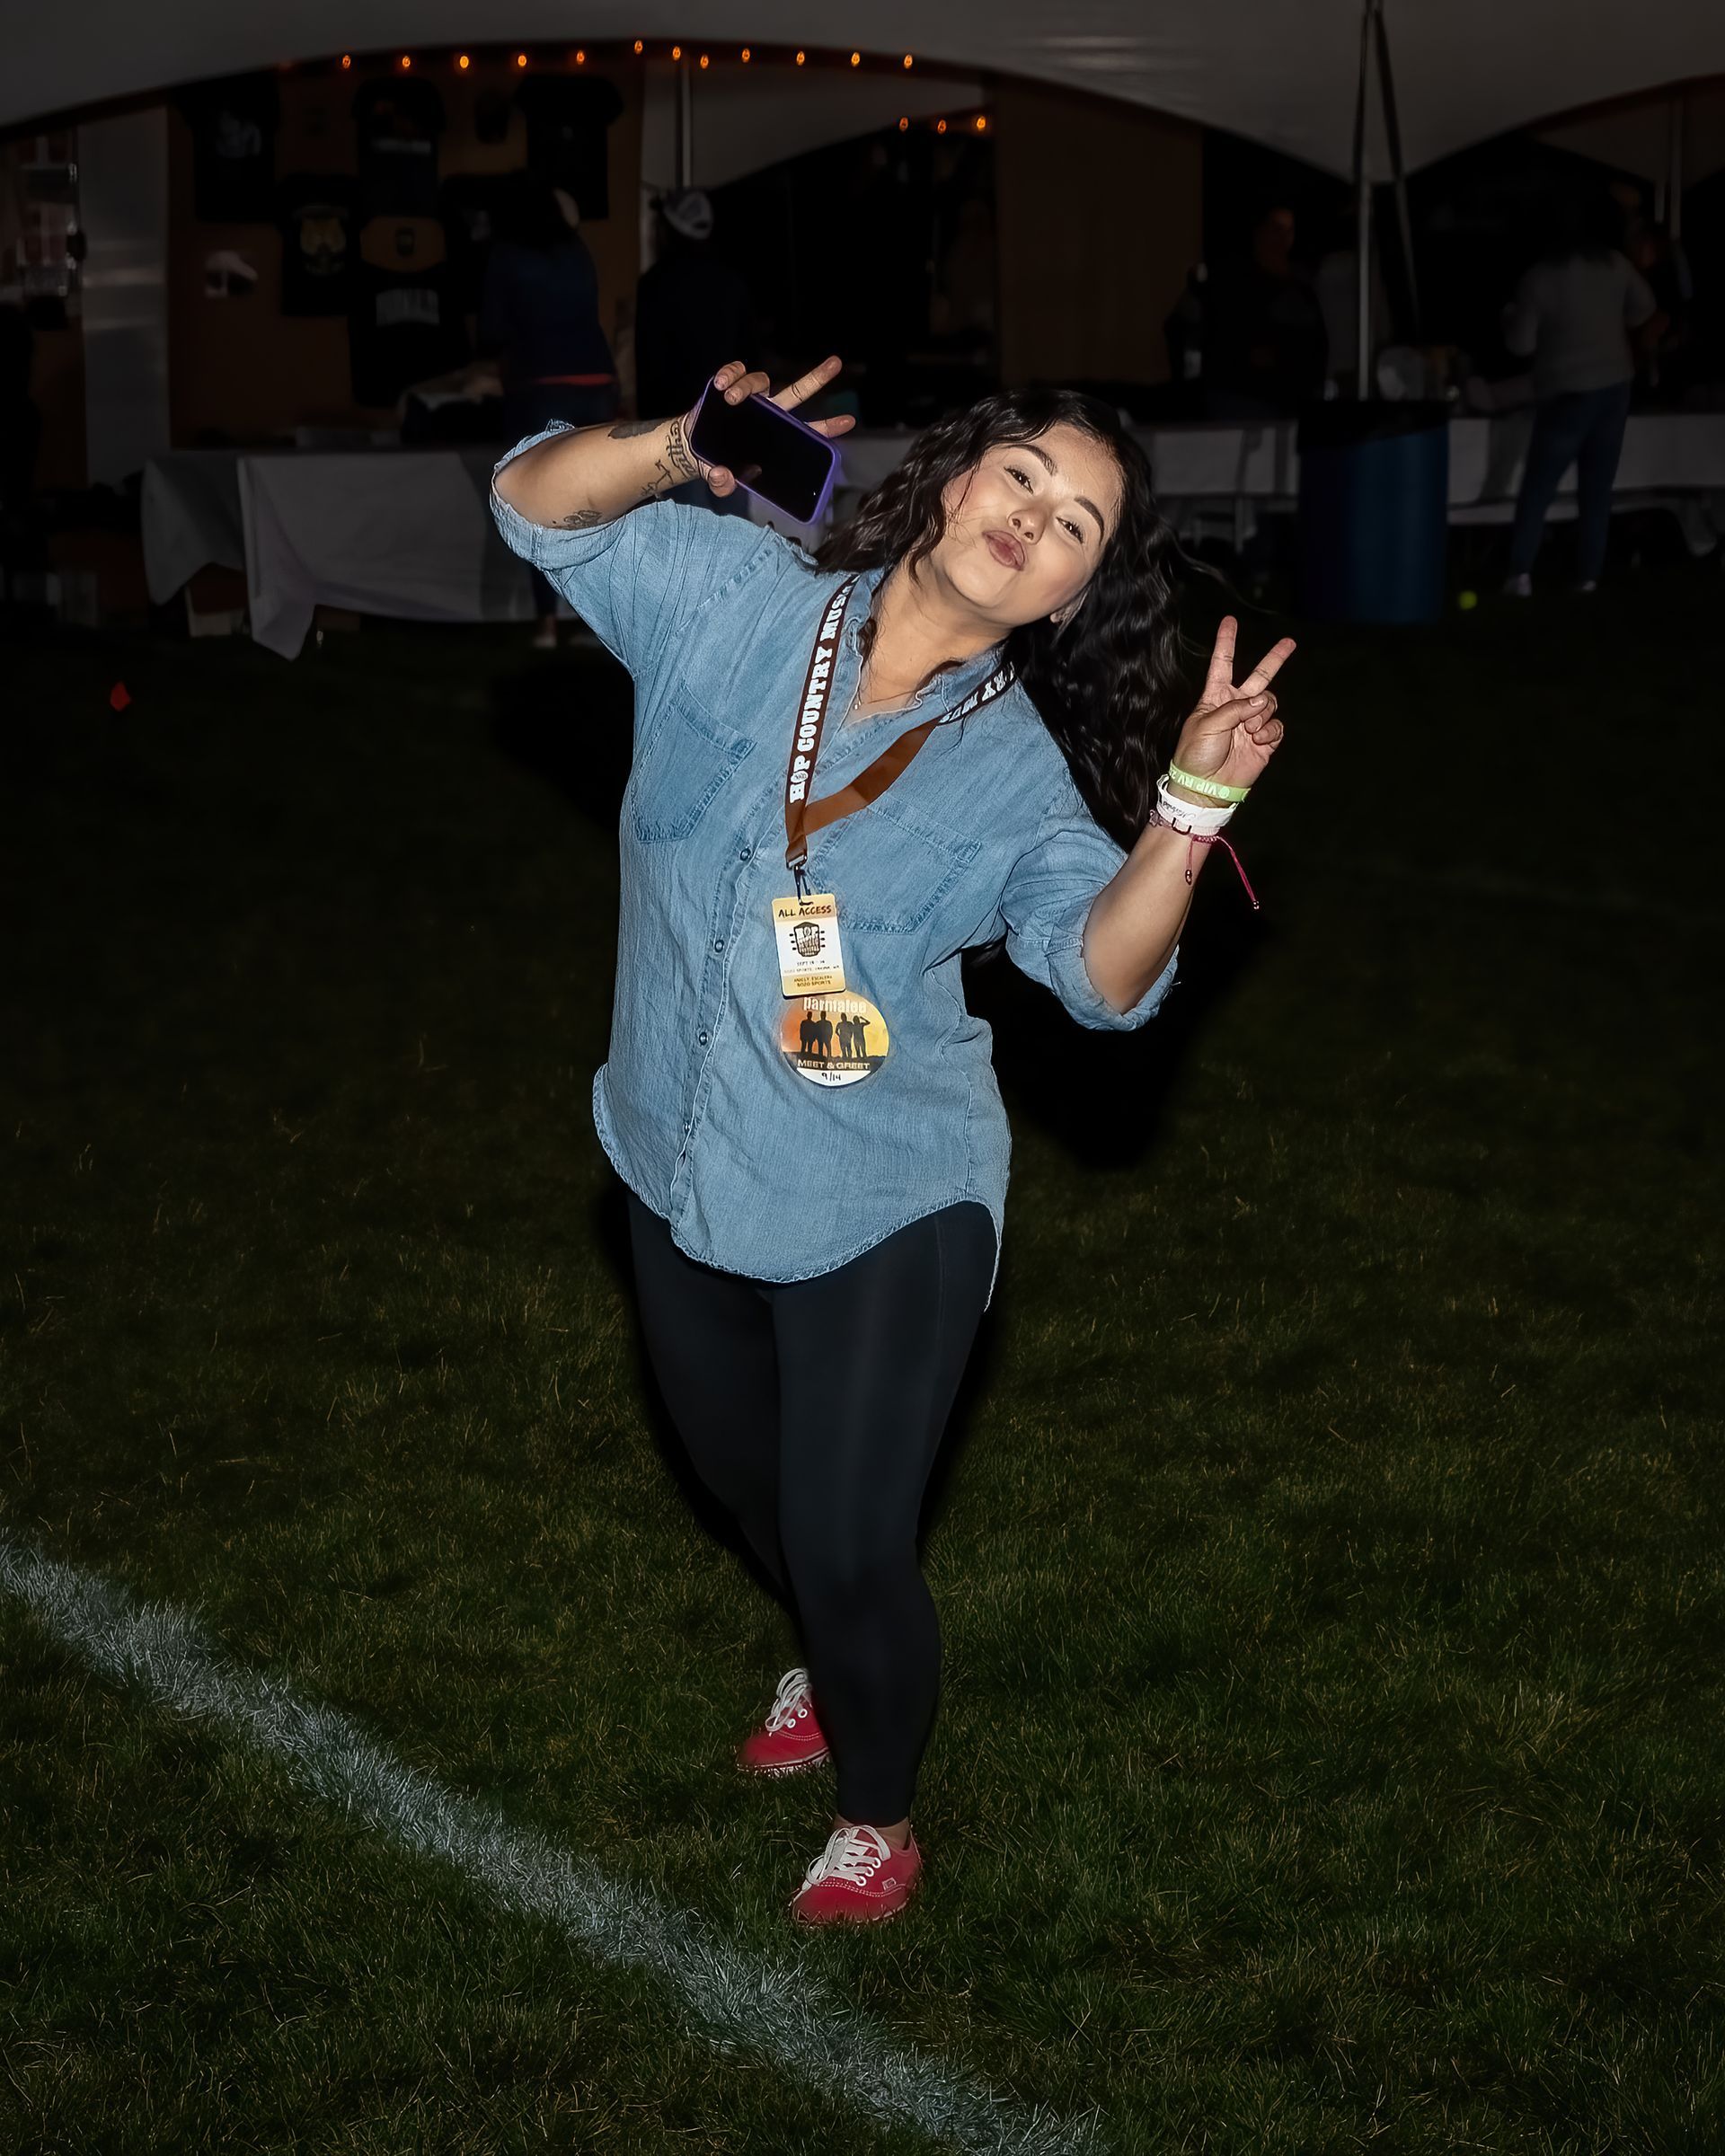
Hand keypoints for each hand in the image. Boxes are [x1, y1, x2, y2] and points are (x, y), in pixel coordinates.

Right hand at [680, 355, 856, 496]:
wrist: (694, 445)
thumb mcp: (719, 479)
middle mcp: (770, 412)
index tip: (848, 422)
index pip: (806, 431)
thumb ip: (722, 483)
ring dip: (747, 386)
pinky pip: (736, 371)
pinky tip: (721, 385)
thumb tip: (722, 476)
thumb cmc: (717, 462)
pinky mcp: (730, 385)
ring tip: (731, 398)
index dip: (827, 427)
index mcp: (776, 436)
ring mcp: (751, 397)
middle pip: (796, 392)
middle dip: (817, 378)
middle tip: (836, 363)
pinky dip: (731, 374)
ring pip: (761, 381)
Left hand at [1169, 616, 1293, 797]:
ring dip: (1262, 713)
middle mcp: (1236, 706)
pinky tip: (1258, 738)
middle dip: (1275, 659)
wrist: (1206, 788)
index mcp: (1215, 698)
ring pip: (1270, 702)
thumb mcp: (1207, 724)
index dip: (1226, 642)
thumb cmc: (1196, 755)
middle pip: (1260, 676)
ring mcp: (1252, 723)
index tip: (1230, 621)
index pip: (1223, 663)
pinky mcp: (1264, 741)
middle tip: (1290, 642)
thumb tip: (1260, 702)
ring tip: (1249, 730)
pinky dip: (1270, 730)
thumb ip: (1234, 708)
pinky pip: (1276, 726)